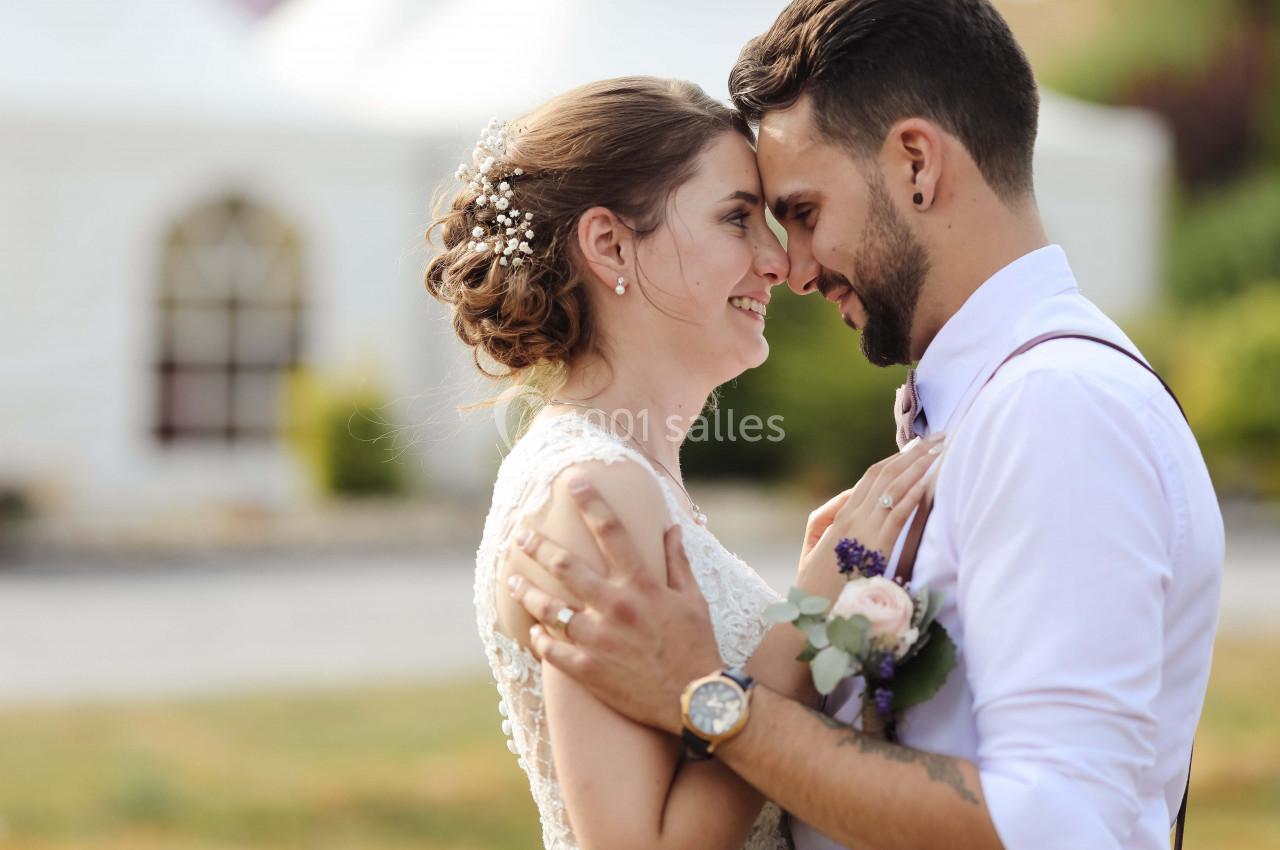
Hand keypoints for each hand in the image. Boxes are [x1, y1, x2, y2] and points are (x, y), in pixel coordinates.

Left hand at [506, 479, 722, 734]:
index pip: (611, 532)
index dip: (591, 503)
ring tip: (512, 580)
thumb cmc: (696, 646)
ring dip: (527, 591)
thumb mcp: (693, 599)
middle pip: (565, 566)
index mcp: (640, 584)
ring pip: (549, 608)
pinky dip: (539, 636)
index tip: (572, 482)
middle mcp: (615, 606)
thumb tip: (672, 528)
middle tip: (519, 533)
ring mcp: (598, 639)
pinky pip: (551, 649)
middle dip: (537, 545)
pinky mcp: (587, 670)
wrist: (695, 701)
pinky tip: (532, 629)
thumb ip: (677, 561)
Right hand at [797, 434, 943, 597]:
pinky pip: (898, 513)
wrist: (809, 614)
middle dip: (914, 454)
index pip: (872, 477)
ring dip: (920, 466)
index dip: (895, 458)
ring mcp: (864, 531)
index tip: (917, 445)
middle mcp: (852, 517)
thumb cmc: (816, 585)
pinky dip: (914, 493)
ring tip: (941, 449)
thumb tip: (852, 493)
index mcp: (841, 516)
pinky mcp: (875, 548)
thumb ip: (830, 515)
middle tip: (938, 437)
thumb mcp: (816, 545)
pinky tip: (930, 479)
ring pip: (894, 488)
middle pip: (886, 475)